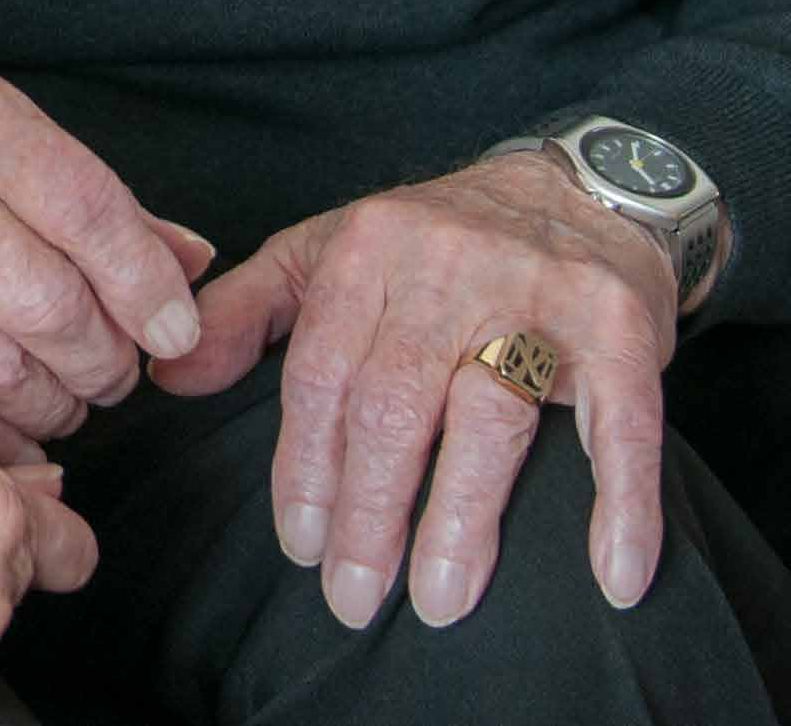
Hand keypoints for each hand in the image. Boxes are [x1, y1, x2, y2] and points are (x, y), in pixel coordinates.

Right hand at [0, 55, 213, 450]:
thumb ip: (87, 197)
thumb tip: (190, 264)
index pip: (89, 210)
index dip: (147, 286)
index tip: (174, 332)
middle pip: (49, 304)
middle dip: (103, 361)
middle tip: (111, 373)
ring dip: (53, 404)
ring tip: (60, 396)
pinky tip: (3, 419)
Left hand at [152, 150, 676, 632]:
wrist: (577, 187)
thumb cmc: (436, 239)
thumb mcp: (325, 251)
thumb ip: (245, 311)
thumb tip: (167, 376)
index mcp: (367, 248)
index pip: (320, 372)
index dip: (306, 467)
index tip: (300, 546)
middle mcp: (446, 264)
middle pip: (394, 403)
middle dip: (368, 511)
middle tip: (353, 598)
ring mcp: (536, 293)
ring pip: (488, 418)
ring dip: (462, 522)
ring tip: (440, 602)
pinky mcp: (619, 325)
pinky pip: (620, 423)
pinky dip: (622, 503)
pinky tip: (613, 577)